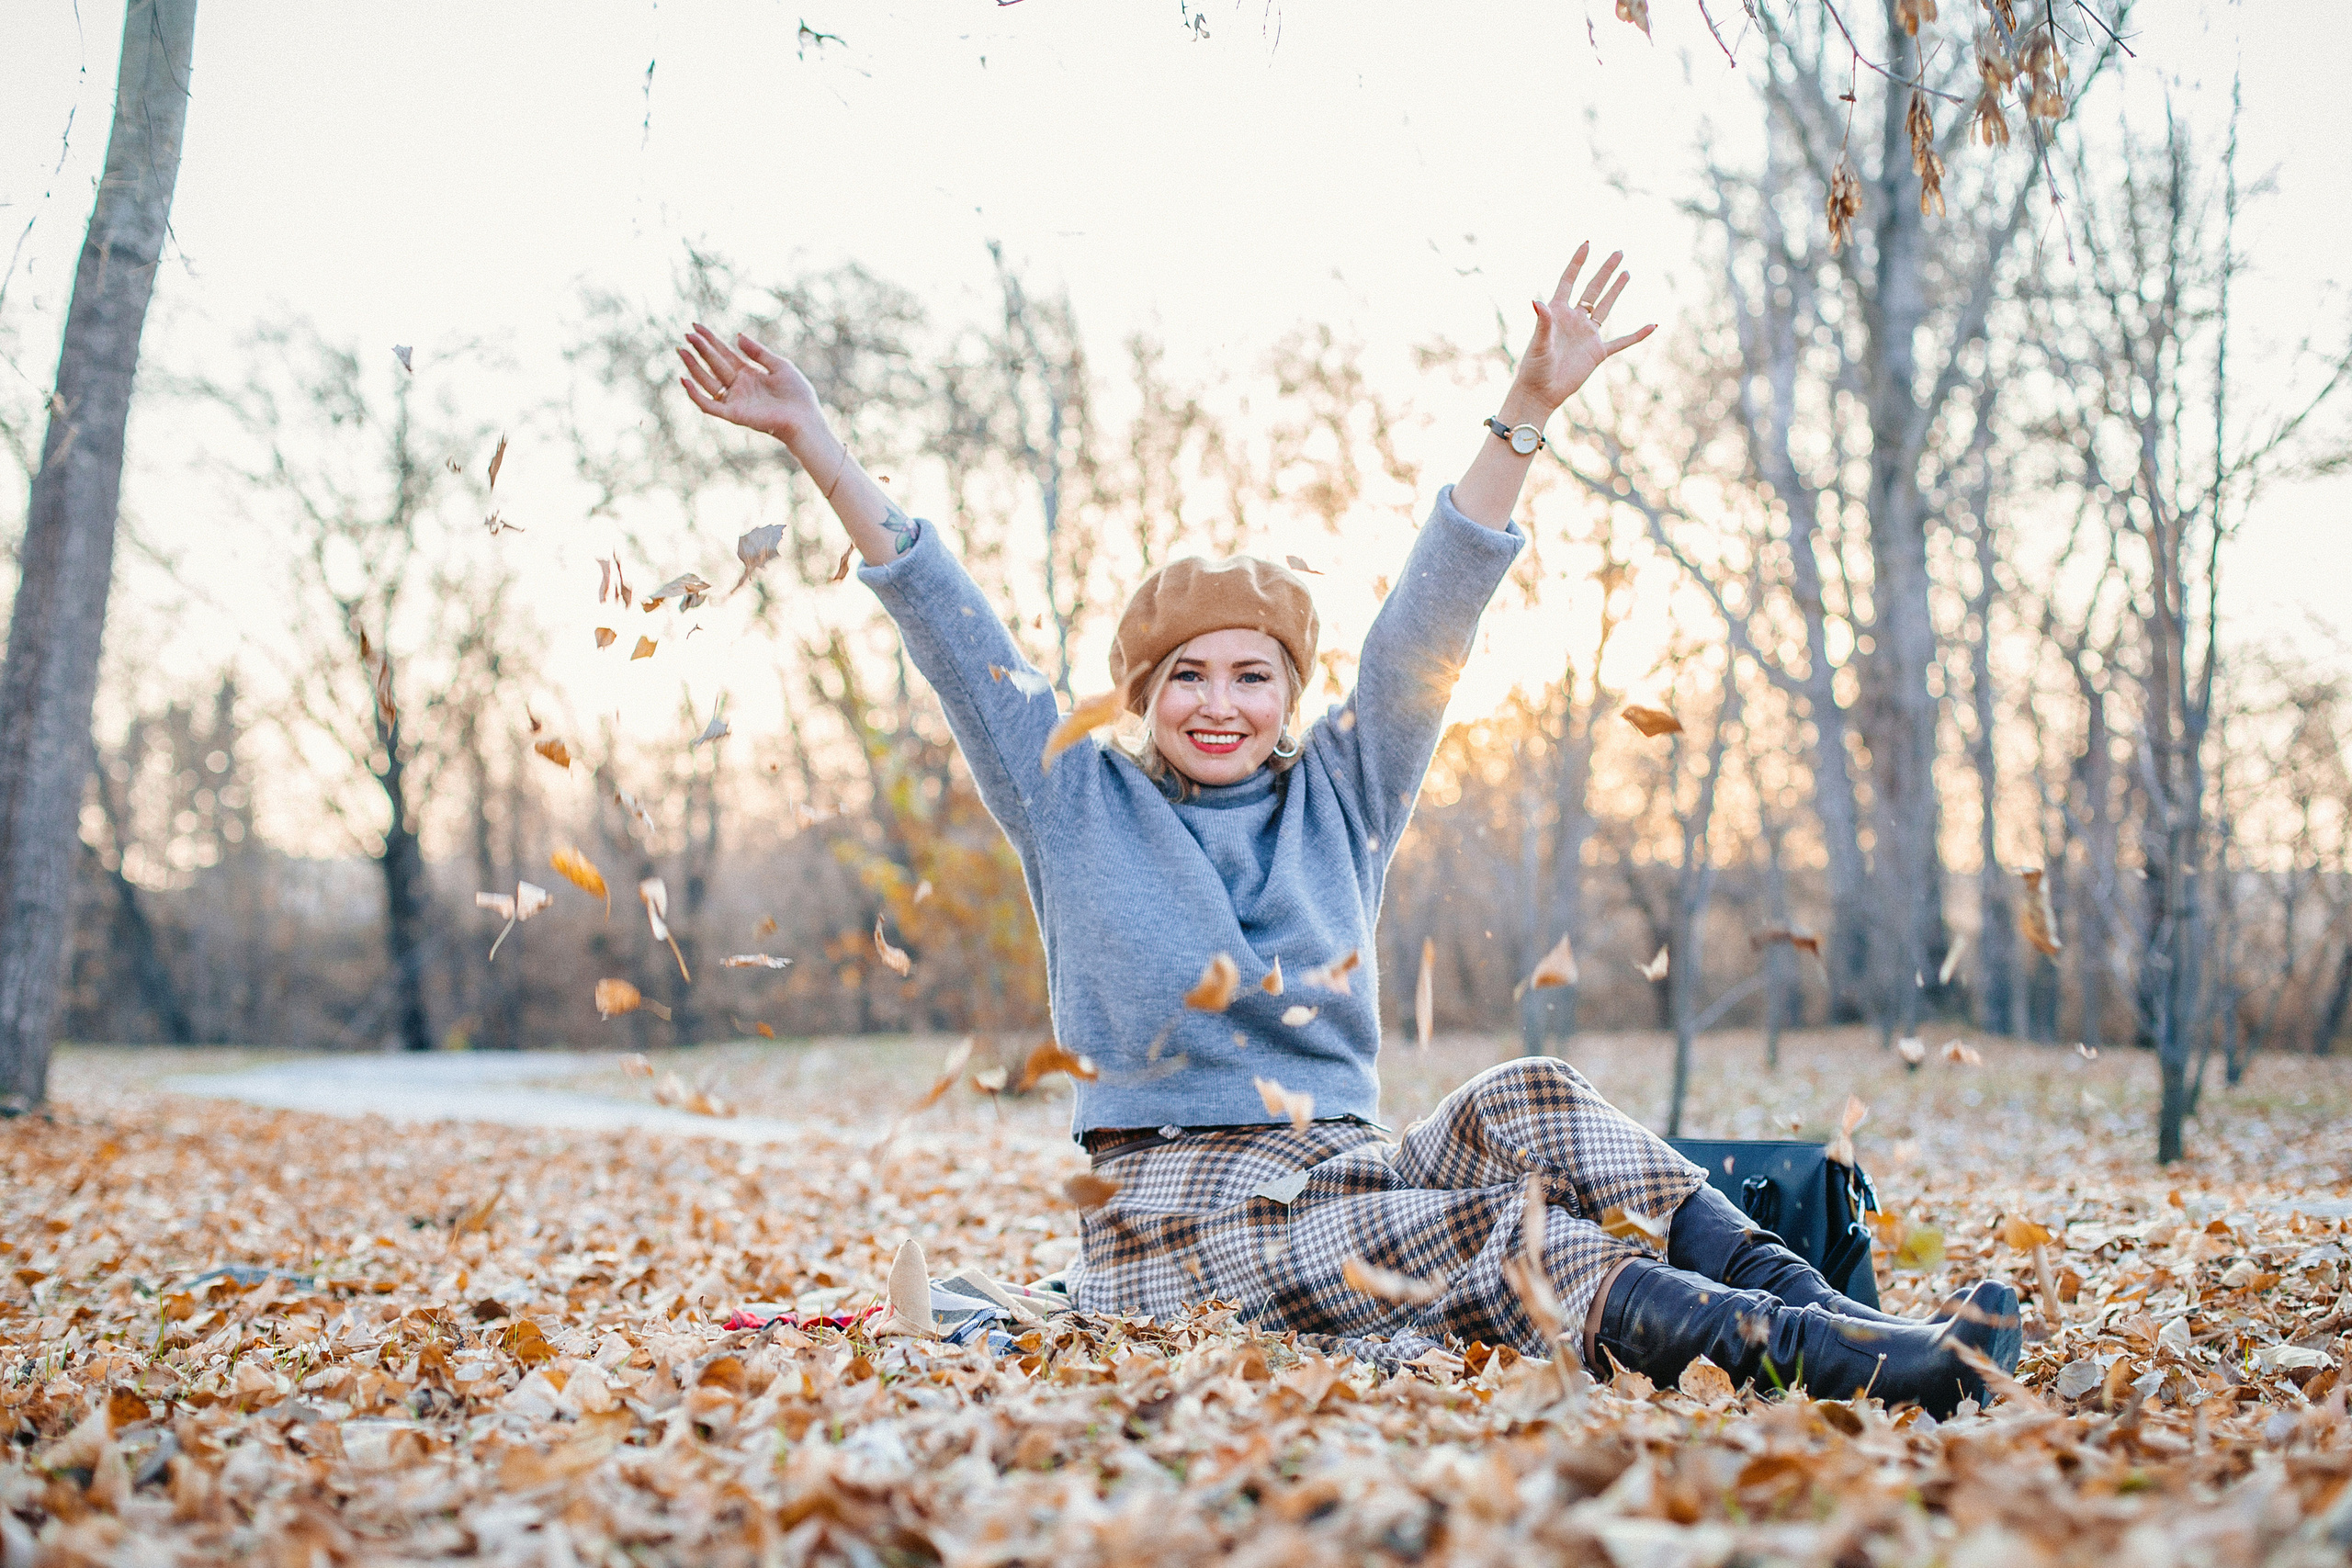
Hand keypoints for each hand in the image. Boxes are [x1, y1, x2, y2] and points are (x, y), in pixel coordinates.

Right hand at [676, 324, 823, 448]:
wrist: (805, 418)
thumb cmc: (797, 394)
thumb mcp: (779, 365)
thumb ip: (758, 352)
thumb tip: (737, 335)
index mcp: (749, 374)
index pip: (724, 354)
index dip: (710, 340)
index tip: (696, 326)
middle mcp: (738, 386)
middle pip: (714, 364)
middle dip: (700, 349)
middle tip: (687, 334)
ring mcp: (735, 400)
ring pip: (707, 381)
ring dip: (693, 367)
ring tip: (682, 350)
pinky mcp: (733, 414)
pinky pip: (709, 405)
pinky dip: (695, 394)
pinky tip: (685, 380)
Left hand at [1503, 244, 1656, 419]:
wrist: (1541, 392)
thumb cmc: (1534, 367)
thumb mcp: (1538, 343)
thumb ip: (1542, 322)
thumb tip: (1536, 301)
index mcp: (1558, 312)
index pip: (1569, 280)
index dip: (1578, 262)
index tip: (1588, 243)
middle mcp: (1574, 319)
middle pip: (1592, 289)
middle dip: (1605, 270)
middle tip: (1618, 252)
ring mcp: (1587, 335)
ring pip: (1605, 307)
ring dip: (1616, 290)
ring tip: (1626, 272)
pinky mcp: (1597, 352)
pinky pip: (1622, 341)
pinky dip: (1637, 334)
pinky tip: (1652, 325)